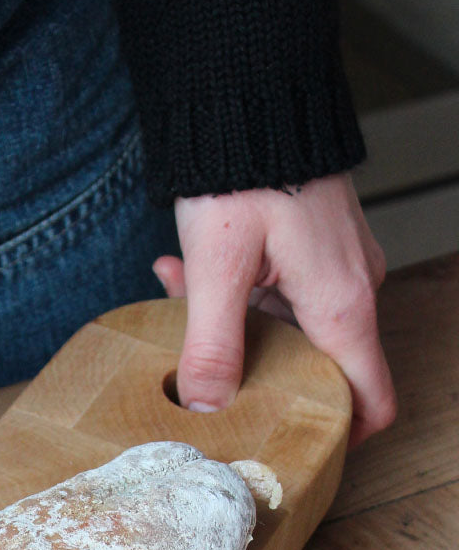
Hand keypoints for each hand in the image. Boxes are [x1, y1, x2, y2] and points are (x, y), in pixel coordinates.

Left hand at [152, 173, 396, 446]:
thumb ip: (213, 345)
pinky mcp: (310, 247)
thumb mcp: (218, 269)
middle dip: (255, 372)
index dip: (343, 435)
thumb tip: (208, 406)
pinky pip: (274, 290)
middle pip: (317, 365)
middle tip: (201, 368)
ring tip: (178, 300)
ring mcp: (333, 267)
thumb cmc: (242, 174)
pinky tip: (181, 273)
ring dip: (230, 325)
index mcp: (341, 305)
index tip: (301, 449)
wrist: (249, 100)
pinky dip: (232, 293)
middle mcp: (349, 288)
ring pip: (285, 325)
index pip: (371, 396)